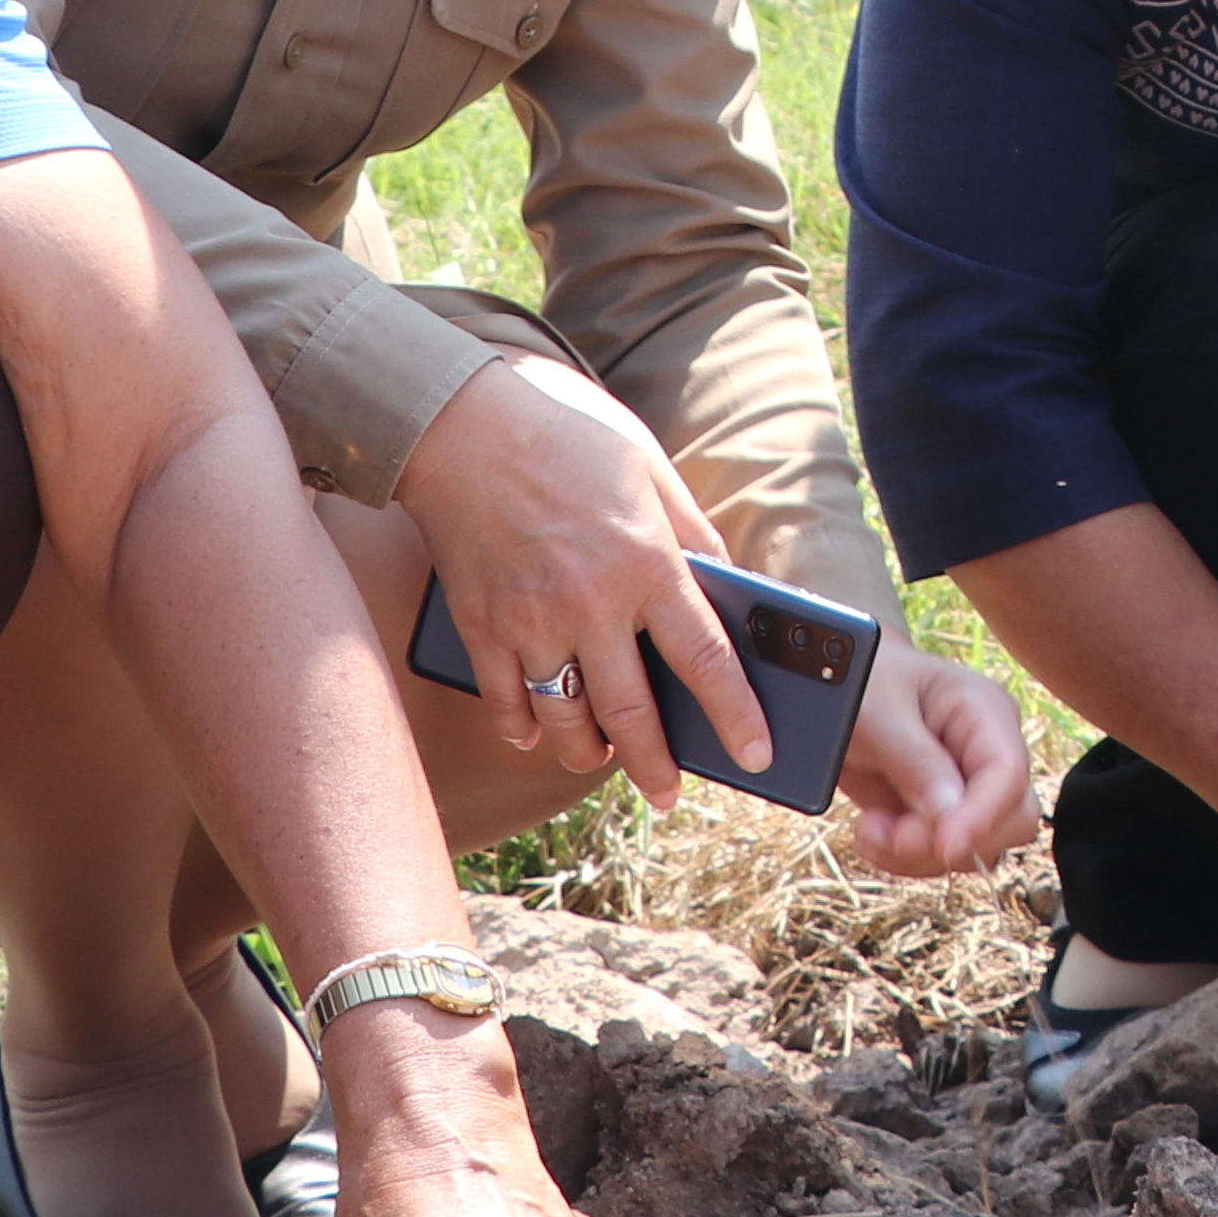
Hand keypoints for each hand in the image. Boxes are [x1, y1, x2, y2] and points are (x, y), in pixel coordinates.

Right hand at [397, 354, 758, 794]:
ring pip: (566, 720)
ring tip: (604, 760)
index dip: (736, 715)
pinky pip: (505, 703)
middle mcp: (591, 604)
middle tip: (668, 795)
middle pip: (633, 712)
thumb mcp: (650, 468)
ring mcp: (530, 622)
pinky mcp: (481, 627)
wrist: (461, 421)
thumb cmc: (567, 432)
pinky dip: (523, 728)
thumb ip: (692, 530)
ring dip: (589, 753)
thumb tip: (727, 583)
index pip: (705, 660)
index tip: (756, 757)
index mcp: (647, 563)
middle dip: (657, 766)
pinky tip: (537, 732)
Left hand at [839, 639, 1038, 878]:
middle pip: (1012, 820)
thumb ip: (914, 759)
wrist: (833, 693)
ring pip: (979, 850)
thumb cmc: (859, 682)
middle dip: (950, 840)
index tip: (944, 846)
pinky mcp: (942, 817)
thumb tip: (948, 812)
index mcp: (985, 712)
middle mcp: (988, 754)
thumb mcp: (878, 711)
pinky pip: (943, 858)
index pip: (1008, 772)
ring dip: (919, 856)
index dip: (983, 816)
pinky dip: (904, 860)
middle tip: (892, 835)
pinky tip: (870, 834)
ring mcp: (969, 790)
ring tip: (868, 829)